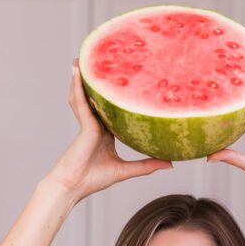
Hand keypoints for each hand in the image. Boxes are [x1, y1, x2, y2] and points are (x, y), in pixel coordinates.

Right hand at [47, 59, 172, 198]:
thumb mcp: (125, 170)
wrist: (73, 187)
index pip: (112, 108)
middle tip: (104, 60)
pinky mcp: (84, 125)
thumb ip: (147, 165)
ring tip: (84, 58)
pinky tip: (79, 71)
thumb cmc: (94, 180)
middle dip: (98, 80)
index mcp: (104, 132)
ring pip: (85, 95)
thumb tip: (171, 164)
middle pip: (97, 97)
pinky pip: (81, 101)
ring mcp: (88, 122)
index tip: (127, 80)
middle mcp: (95, 124)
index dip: (118, 94)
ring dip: (84, 77)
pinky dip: (79, 86)